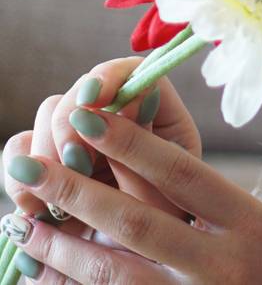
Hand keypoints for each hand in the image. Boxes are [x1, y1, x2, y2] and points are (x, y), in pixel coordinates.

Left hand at [1, 104, 261, 283]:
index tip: (87, 118)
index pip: (181, 174)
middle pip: (137, 221)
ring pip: (111, 270)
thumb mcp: (254, 223)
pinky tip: (38, 270)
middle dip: (76, 191)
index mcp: (248, 222)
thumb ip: (203, 195)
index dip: (130, 145)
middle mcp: (220, 262)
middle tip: (30, 167)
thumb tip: (128, 150)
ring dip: (58, 245)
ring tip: (21, 221)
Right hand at [4, 57, 201, 232]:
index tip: (93, 97)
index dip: (108, 77)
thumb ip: (135, 152)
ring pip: (46, 116)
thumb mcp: (165, 195)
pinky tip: (34, 210)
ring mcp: (79, 139)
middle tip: (76, 164)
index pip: (131, 73)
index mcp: (159, 116)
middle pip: (81, 91)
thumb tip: (97, 111)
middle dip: (70, 123)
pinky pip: (20, 152)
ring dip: (44, 153)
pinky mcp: (48, 165)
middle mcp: (117, 118)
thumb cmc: (166, 231)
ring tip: (59, 198)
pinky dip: (19, 178)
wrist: (139, 268)